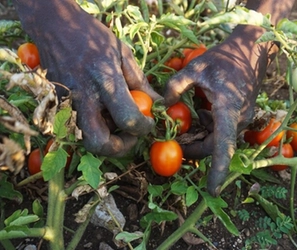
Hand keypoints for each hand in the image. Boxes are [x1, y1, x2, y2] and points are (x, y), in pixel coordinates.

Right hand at [14, 0, 160, 156]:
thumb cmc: (92, 36)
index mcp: (104, 81)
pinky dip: (95, 128)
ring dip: (107, 140)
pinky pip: (80, 129)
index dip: (144, 127)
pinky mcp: (59, 106)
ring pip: (87, 140)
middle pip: (100, 144)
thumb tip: (158, 104)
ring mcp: (68, 105)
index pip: (128, 119)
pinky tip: (103, 113)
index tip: (150, 121)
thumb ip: (140, 83)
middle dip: (121, 147)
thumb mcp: (123, 53)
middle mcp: (83, 98)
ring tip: (118, 121)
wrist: (54, 26)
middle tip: (131, 134)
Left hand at [164, 27, 278, 196]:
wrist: (250, 52)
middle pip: (215, 147)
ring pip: (218, 140)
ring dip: (201, 138)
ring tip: (184, 125)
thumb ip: (177, 85)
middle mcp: (237, 119)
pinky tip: (202, 111)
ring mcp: (241, 119)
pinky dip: (208, 128)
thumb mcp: (196, 67)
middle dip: (195, 149)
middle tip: (174, 142)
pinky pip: (221, 131)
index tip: (212, 190)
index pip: (223, 145)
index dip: (218, 170)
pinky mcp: (240, 117)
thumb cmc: (224, 58)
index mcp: (228, 109)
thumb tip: (163, 105)